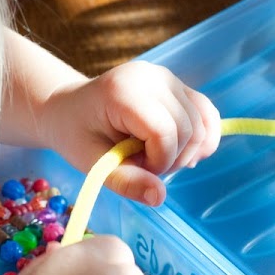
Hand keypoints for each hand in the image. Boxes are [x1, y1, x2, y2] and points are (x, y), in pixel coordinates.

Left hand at [41, 61, 219, 205]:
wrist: (69, 108)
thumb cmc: (76, 134)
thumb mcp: (93, 163)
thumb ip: (126, 181)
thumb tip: (159, 197)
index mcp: (123, 91)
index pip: (165, 132)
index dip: (159, 161)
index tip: (136, 168)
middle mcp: (151, 77)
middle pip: (189, 129)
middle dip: (172, 159)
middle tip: (142, 164)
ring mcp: (167, 77)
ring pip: (202, 123)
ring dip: (185, 151)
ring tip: (154, 155)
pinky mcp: (177, 84)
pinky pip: (206, 113)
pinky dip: (201, 138)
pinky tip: (180, 151)